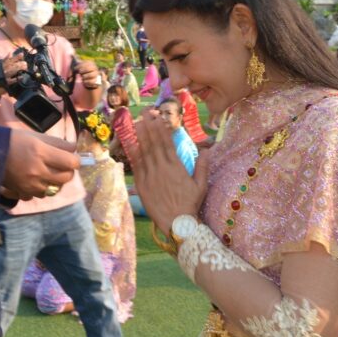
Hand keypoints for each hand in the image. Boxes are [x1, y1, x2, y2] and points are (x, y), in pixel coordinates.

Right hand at [0, 52, 28, 85]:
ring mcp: (5, 76)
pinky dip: (17, 78)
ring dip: (20, 69)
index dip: (16, 57)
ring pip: (13, 71)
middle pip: (13, 65)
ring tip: (25, 67)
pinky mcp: (6, 82)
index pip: (10, 59)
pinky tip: (22, 76)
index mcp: (2, 64)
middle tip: (25, 63)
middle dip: (20, 63)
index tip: (22, 54)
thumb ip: (6, 59)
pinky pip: (12, 80)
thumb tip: (10, 52)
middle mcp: (3, 69)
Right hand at [2, 129, 78, 200]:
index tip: (70, 156)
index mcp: (41, 152)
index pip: (72, 163)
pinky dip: (42, 189)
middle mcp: (38, 171)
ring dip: (56, 181)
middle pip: (67, 178)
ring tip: (48, 172)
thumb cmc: (14, 141)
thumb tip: (74, 149)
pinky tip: (36, 180)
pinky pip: (41, 195)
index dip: (74, 160)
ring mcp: (31, 185)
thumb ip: (57, 143)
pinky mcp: (24, 193)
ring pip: (56, 188)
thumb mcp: (36, 135)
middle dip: (68, 171)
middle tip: (61, 164)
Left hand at [74, 59, 101, 88]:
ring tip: (82, 77)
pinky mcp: (96, 81)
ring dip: (84, 76)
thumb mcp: (80, 65)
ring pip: (91, 75)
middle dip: (82, 70)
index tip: (75, 68)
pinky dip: (86, 81)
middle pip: (88, 68)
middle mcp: (95, 68)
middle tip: (79, 72)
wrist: (89, 79)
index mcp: (91, 63)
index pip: (86, 63)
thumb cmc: (83, 71)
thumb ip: (76, 60)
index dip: (79, 66)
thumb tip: (71, 55)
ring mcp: (96, 74)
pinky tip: (84, 81)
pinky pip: (91, 81)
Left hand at [128, 110, 208, 233]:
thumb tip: (206, 149)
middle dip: (149, 126)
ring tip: (136, 122)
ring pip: (144, 152)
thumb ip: (202, 166)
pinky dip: (133, 153)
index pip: (167, 142)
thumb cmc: (190, 204)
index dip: (161, 128)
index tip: (158, 116)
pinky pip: (136, 166)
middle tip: (145, 113)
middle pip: (154, 143)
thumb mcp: (201, 185)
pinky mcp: (141, 185)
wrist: (177, 223)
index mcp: (176, 166)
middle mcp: (162, 168)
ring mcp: (150, 176)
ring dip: (140, 136)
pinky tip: (130, 143)